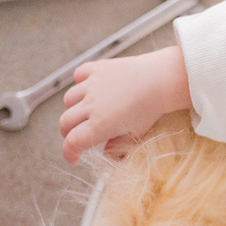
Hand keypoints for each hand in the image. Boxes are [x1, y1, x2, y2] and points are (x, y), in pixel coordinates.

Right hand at [59, 46, 191, 163]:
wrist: (161, 81)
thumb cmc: (150, 110)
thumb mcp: (135, 134)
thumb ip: (118, 147)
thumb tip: (107, 156)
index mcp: (99, 125)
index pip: (72, 142)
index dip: (69, 152)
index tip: (74, 157)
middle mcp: (90, 106)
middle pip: (65, 122)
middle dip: (68, 132)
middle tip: (77, 135)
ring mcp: (91, 86)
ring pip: (68, 100)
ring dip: (73, 108)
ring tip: (84, 112)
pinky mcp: (96, 69)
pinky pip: (78, 75)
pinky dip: (80, 82)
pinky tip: (89, 88)